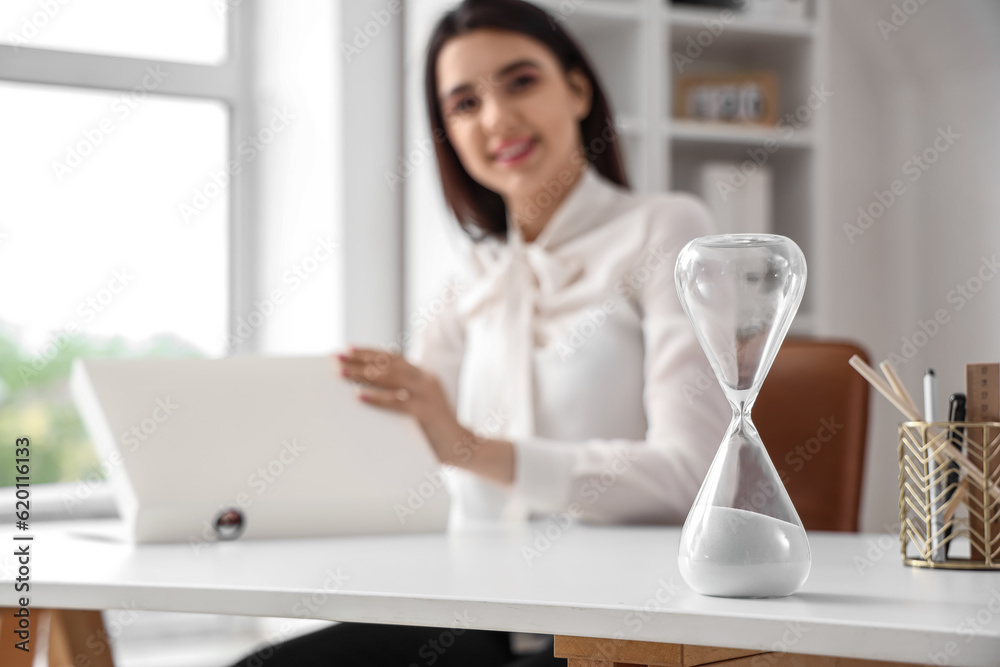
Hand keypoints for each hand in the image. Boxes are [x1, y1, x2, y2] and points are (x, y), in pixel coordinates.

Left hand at [333, 346, 513, 484]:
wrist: (462, 447)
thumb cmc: (434, 430)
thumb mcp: (417, 406)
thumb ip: (400, 395)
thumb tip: (364, 390)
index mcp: (423, 376)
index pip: (393, 357)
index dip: (370, 351)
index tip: (348, 348)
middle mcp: (426, 380)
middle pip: (388, 364)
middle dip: (360, 359)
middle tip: (337, 357)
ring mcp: (428, 394)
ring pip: (392, 378)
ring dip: (364, 374)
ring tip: (343, 373)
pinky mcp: (427, 412)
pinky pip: (398, 403)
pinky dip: (377, 399)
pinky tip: (359, 397)